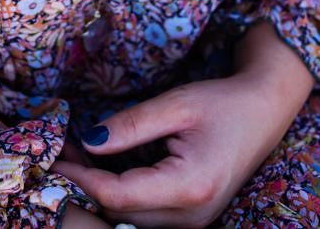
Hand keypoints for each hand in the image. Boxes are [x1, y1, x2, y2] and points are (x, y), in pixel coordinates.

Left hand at [51, 73, 299, 226]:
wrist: (264, 111)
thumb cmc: (223, 103)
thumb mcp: (175, 104)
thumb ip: (130, 126)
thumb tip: (88, 141)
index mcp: (188, 188)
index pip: (117, 195)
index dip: (80, 177)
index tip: (56, 154)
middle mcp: (191, 217)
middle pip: (120, 213)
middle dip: (85, 184)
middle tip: (61, 150)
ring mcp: (193, 222)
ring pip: (129, 218)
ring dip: (100, 191)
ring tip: (76, 156)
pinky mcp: (192, 217)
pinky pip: (145, 214)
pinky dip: (120, 194)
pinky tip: (103, 167)